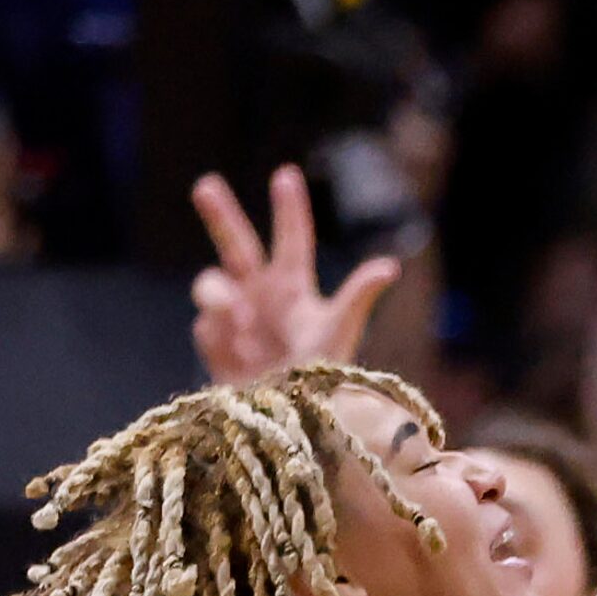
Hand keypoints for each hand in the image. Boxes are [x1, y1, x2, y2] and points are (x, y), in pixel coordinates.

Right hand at [189, 166, 399, 384]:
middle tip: (206, 185)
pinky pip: (205, 326)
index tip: (286, 174)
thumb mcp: (340, 332)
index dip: (290, 209)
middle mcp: (262, 295)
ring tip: (238, 318)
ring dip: (217, 295)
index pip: (291, 241)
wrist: (290, 421)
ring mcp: (234, 317)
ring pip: (210, 284)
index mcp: (295, 289)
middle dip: (221, 214)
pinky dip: (218, 336)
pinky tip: (238, 357)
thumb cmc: (323, 377)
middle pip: (236, 245)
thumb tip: (392, 265)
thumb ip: (359, 296)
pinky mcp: (213, 342)